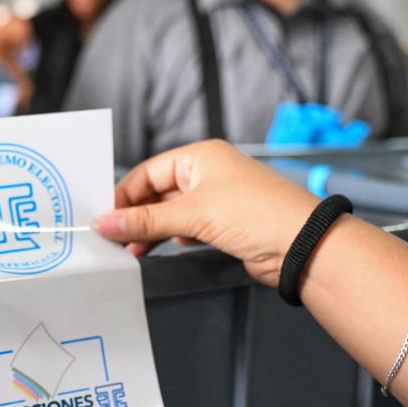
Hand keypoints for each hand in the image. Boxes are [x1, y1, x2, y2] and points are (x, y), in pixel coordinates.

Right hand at [94, 140, 319, 285]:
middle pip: (157, 193)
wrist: (303, 245)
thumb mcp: (193, 214)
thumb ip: (146, 221)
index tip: (105, 217)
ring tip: (130, 250)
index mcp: (201, 156)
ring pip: (170, 213)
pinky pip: (185, 229)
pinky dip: (169, 239)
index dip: (124, 195)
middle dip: (135, 216)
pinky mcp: (224, 226)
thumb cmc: (259, 213)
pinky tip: (157, 249)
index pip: (148, 172)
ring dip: (150, 230)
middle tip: (113, 237)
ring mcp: (217, 201)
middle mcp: (209, 174)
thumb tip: (107, 222)